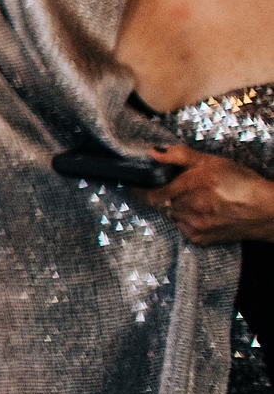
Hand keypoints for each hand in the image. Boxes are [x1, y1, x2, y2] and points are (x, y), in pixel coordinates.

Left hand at [142, 144, 273, 244]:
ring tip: (198, 201)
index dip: (139, 189)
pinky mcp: (201, 240)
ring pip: (172, 215)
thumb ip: (179, 156)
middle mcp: (187, 209)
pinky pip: (184, 229)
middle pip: (162, 203)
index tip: (133, 184)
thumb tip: (152, 153)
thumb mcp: (211, 162)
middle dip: (167, 195)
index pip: (150, 193)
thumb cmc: (241, 183)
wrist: (266, 211)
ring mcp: (193, 227)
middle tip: (184, 189)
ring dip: (177, 208)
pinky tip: (204, 214)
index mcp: (188, 187)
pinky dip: (188, 221)